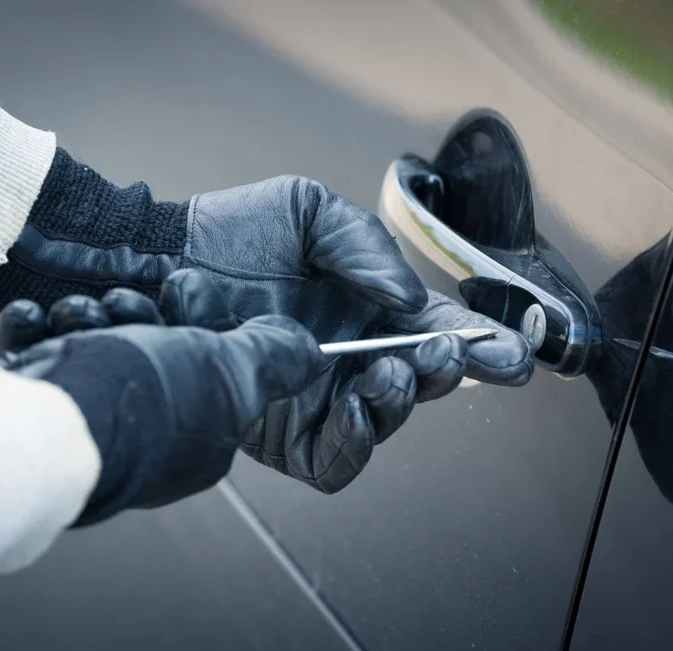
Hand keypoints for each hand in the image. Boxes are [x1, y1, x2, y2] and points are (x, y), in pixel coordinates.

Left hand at [0, 269, 533, 492]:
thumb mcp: (309, 211)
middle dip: (443, 372)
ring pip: (384, 423)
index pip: (436, 333)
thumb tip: (408, 299)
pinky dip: (355, 445)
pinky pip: (334, 461)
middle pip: (421, 384)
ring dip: (402, 403)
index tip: (514, 355)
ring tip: (391, 373)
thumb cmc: (231, 232)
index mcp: (368, 308)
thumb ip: (365, 248)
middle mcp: (352, 357)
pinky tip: (353, 409)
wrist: (158, 262)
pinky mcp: (283, 432)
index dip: (481, 347)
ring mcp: (320, 397)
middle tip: (441, 352)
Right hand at [0, 280, 323, 525]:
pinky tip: (36, 321)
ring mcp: (80, 423)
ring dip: (85, 317)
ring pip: (90, 344)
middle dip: (137, 313)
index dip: (199, 317)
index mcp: (194, 434)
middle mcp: (139, 435)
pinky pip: (33, 353)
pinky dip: (34, 331)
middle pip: (147, 348)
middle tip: (128, 304)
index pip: (209, 362)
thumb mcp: (232, 370)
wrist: (41, 422)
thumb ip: (273, 356)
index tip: (184, 291)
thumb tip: (307, 350)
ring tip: (80, 317)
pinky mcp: (25, 407)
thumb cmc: (142, 399)